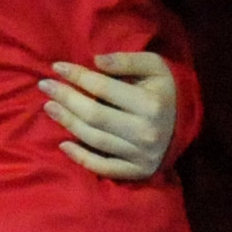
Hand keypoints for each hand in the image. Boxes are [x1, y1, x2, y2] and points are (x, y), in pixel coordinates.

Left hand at [44, 49, 180, 181]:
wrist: (186, 123)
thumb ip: (126, 61)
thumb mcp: (155, 66)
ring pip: (94, 139)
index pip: (103, 88)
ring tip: (49, 107)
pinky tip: (63, 144)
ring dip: (67, 123)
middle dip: (65, 98)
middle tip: (45, 85)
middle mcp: (146, 131)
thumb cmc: (164, 90)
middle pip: (94, 115)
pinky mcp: (138, 171)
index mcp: (150, 103)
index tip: (57, 66)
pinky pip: (104, 168)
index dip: (77, 76)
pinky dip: (81, 158)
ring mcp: (141, 154)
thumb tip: (95, 61)